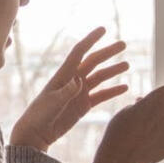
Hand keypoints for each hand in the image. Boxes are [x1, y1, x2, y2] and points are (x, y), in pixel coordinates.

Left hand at [9, 27, 130, 153]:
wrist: (36, 133)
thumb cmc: (39, 115)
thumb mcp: (52, 103)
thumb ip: (66, 92)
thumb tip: (79, 81)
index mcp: (64, 75)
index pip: (80, 52)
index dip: (91, 39)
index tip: (103, 29)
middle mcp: (73, 80)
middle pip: (94, 62)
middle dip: (108, 52)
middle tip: (123, 44)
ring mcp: (80, 93)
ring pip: (100, 77)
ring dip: (113, 70)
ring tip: (127, 65)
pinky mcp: (84, 105)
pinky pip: (101, 95)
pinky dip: (112, 91)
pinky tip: (125, 87)